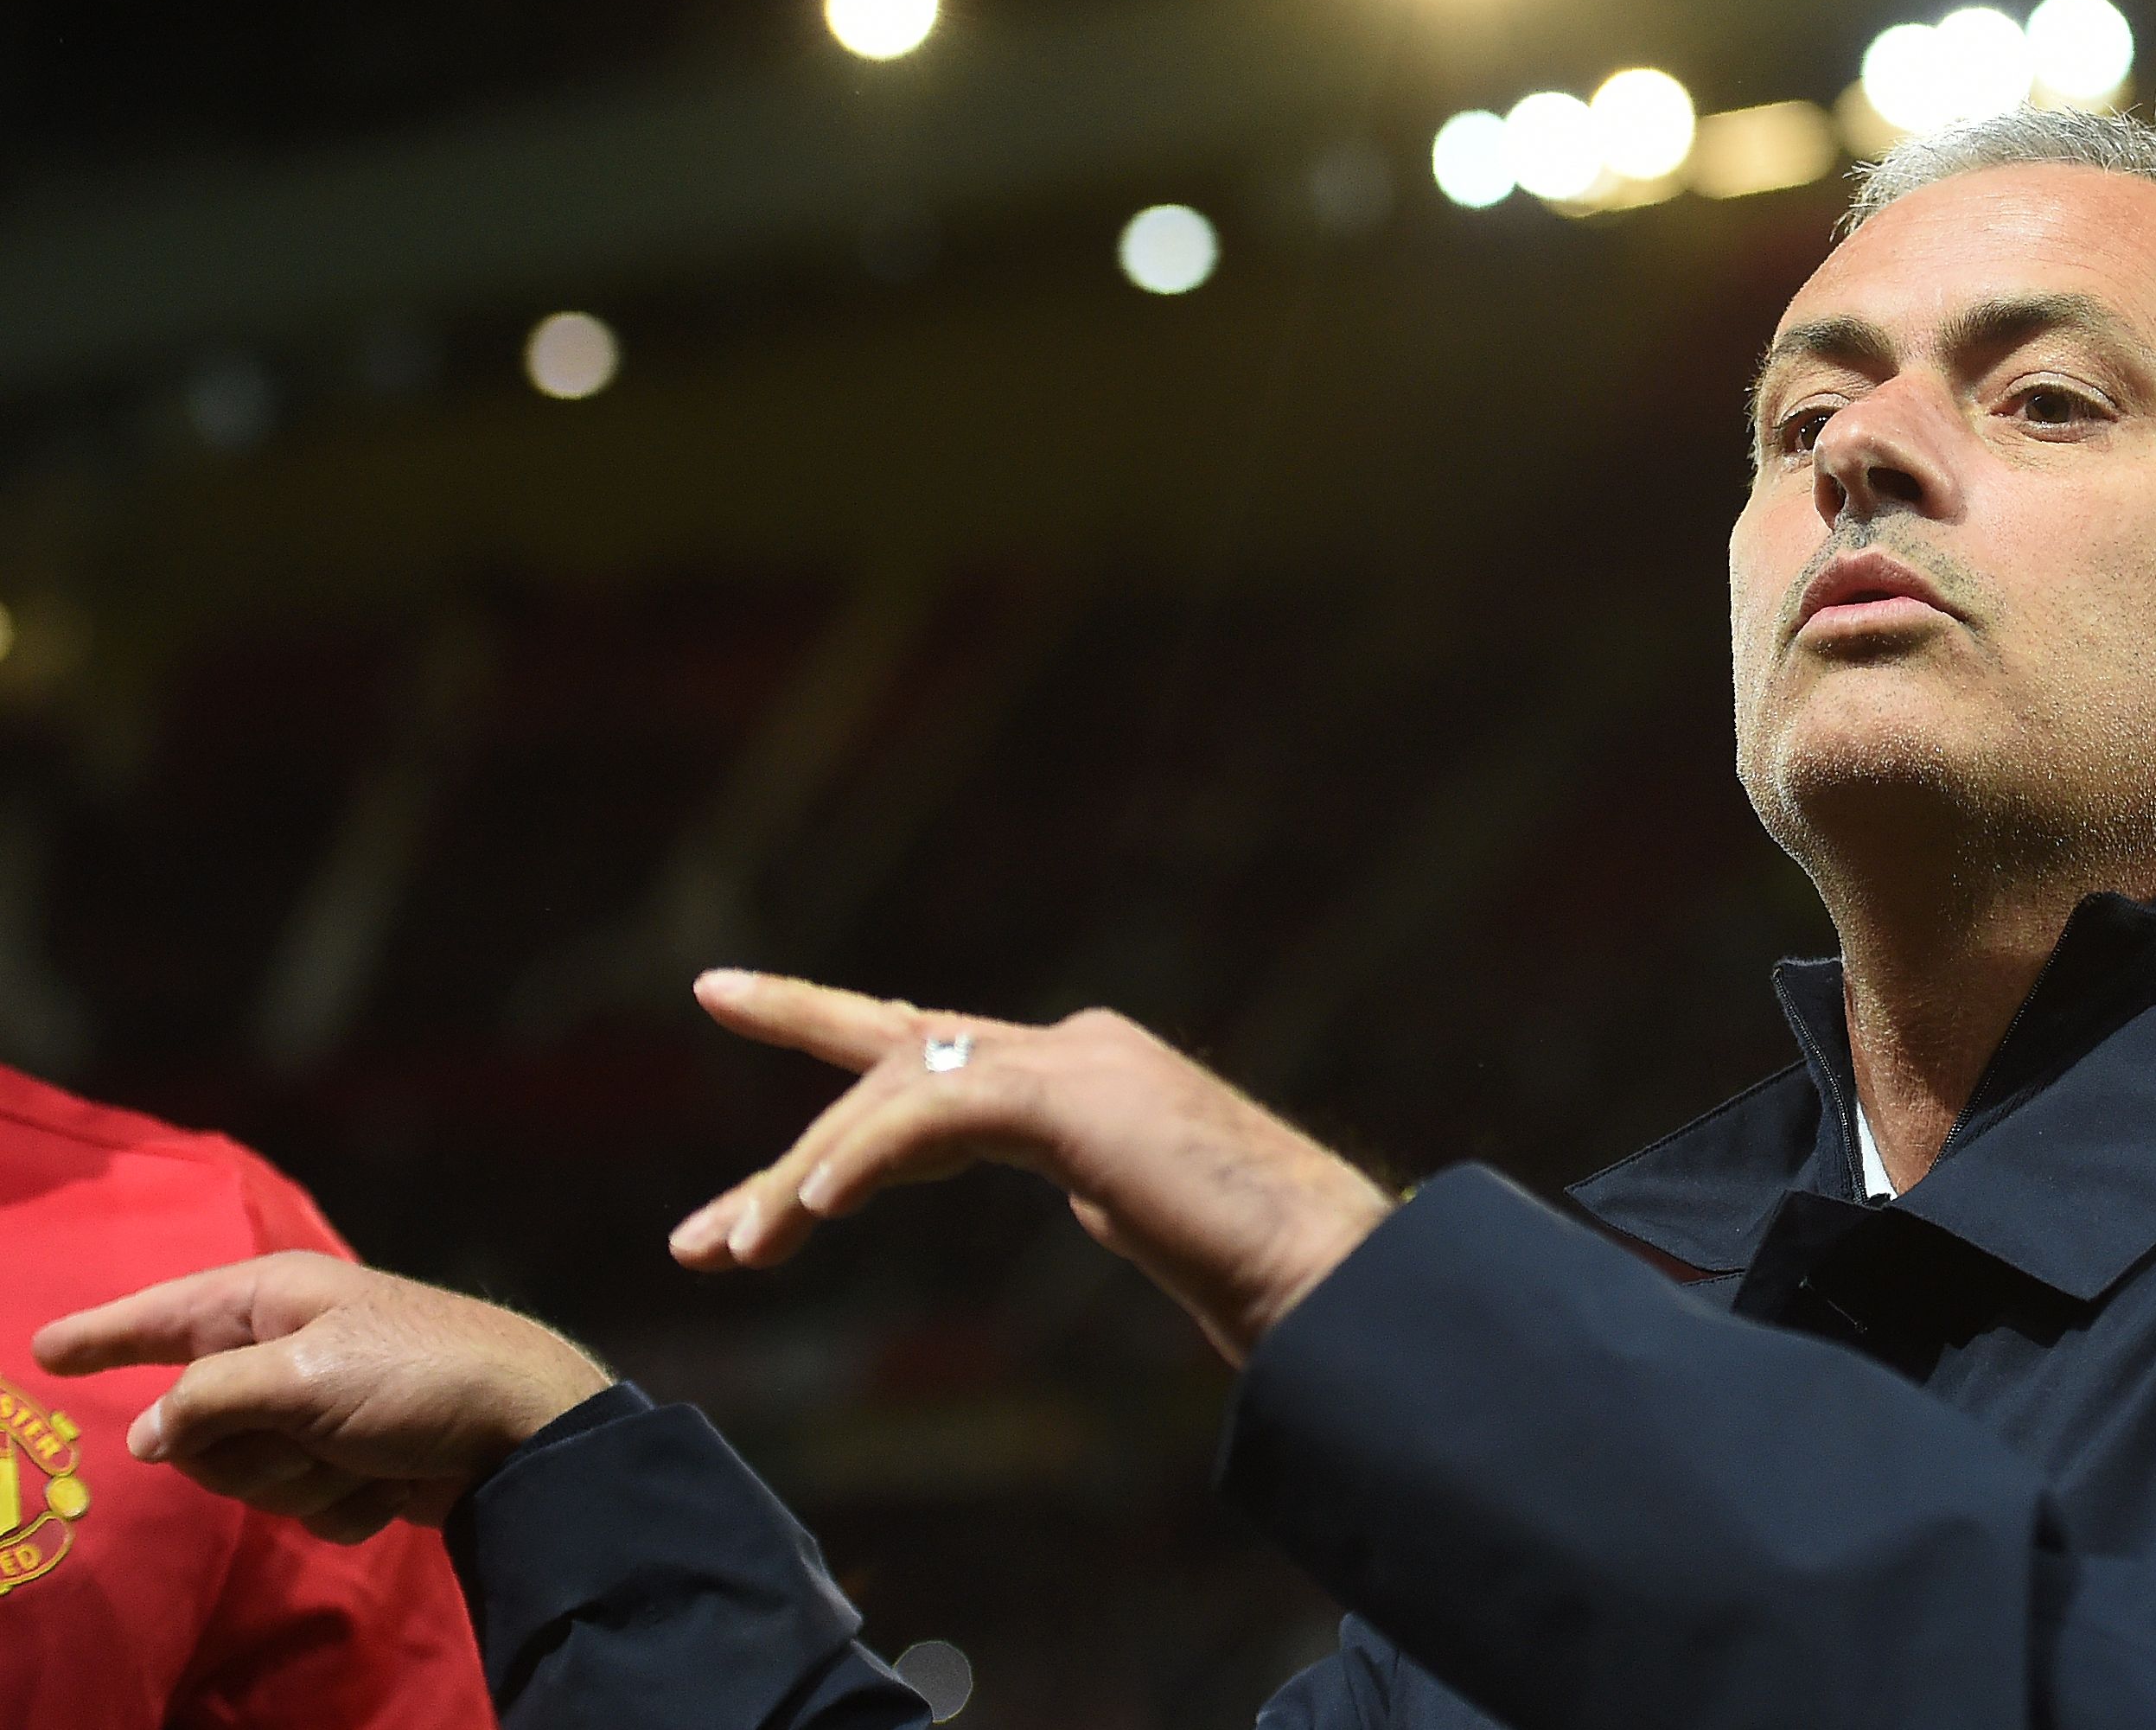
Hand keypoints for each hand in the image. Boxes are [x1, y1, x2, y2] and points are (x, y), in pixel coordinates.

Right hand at [32, 1253, 611, 1542]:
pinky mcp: (351, 1461)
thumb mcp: (302, 1376)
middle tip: (313, 1434)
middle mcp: (290, 1349)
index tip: (44, 1348)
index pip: (165, 1315)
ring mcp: (320, 1411)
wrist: (525, 1432)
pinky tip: (391, 1480)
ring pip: (245, 1476)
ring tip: (362, 1453)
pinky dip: (344, 1502)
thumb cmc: (418, 1376)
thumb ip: (207, 1402)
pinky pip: (302, 1504)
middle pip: (197, 1427)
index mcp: (275, 1301)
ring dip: (300, 1479)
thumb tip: (146, 1438)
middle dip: (245, 1451)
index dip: (105, 1333)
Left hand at [671, 971, 1395, 1363]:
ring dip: (801, 1181)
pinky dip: (858, 1162)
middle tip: (694, 1239)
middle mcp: (1075, 1045)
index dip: (825, 1035)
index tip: (729, 1005)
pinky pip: (932, 1114)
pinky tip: (803, 1217)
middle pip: (892, 1066)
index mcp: (1088, 1071)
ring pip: (896, 1095)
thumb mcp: (1156, 1220)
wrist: (1334, 1276)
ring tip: (730, 1256)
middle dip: (787, 1147)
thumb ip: (1109, 1188)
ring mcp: (1078, 1059)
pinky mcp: (1074, 1094)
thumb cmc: (1267, 1273)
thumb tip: (1094, 1201)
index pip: (934, 1055)